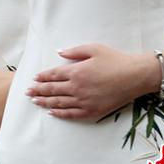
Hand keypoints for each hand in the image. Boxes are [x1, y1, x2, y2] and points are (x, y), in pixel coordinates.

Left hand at [26, 44, 156, 119]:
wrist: (136, 76)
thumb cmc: (116, 60)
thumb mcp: (94, 49)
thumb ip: (74, 51)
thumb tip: (59, 53)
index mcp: (76, 71)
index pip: (53, 75)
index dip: (42, 77)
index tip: (34, 78)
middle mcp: (77, 87)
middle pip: (52, 90)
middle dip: (38, 90)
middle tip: (27, 92)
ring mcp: (84, 101)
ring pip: (59, 103)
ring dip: (45, 102)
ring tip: (35, 102)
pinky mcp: (93, 111)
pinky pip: (72, 114)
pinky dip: (60, 113)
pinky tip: (52, 112)